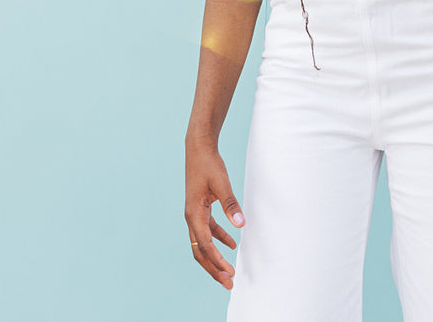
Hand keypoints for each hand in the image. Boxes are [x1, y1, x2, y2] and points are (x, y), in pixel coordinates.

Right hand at [185, 135, 244, 289]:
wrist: (198, 148)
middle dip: (213, 269)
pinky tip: (232, 243)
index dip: (218, 261)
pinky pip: (208, 231)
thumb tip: (241, 225)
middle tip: (228, 283)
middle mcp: (191, 217)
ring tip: (229, 271)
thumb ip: (231, 205)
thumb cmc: (208, 164)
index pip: (206, 245)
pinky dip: (218, 240)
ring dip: (215, 258)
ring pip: (203, 244)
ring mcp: (194, 214)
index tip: (230, 272)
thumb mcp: (222, 184)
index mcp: (193, 214)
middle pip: (200, 252)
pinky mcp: (200, 208)